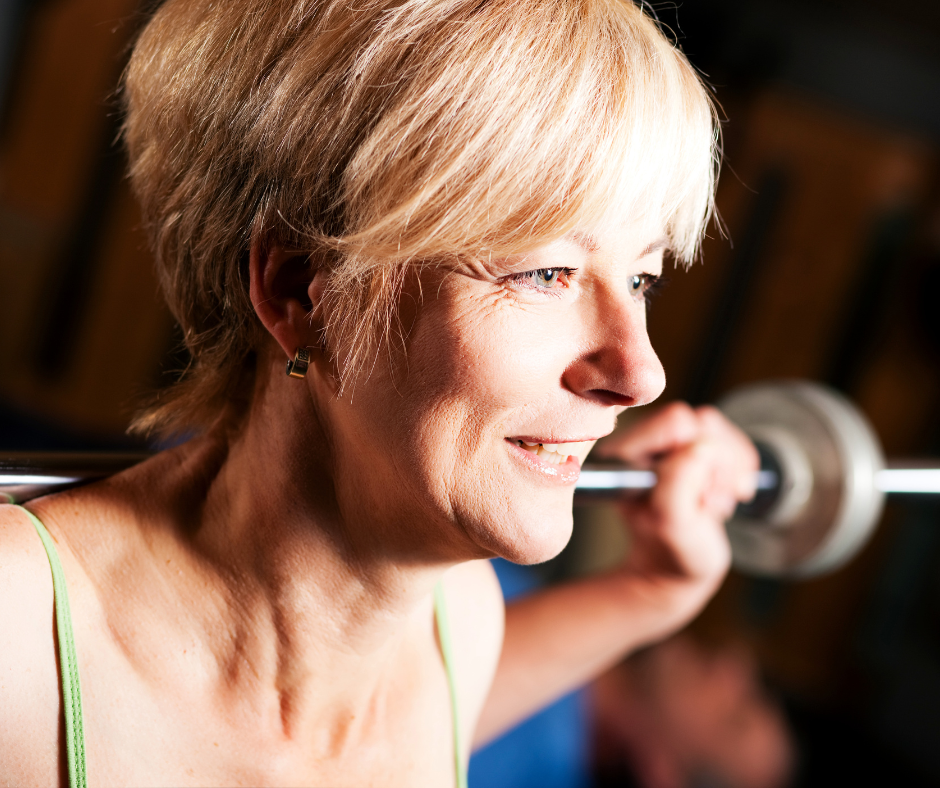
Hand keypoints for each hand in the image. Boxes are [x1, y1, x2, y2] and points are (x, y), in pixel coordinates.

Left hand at [593, 402, 758, 629]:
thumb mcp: (672, 524)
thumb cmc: (671, 553)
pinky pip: (728, 439)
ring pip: (717, 430)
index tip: (696, 493)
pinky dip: (738, 470)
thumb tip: (702, 445)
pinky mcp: (690, 448)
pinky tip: (723, 494)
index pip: (676, 421)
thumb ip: (680, 482)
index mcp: (622, 454)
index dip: (698, 456)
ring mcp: (667, 443)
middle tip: (707, 503)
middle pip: (701, 423)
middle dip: (717, 467)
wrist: (677, 570)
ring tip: (713, 503)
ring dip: (729, 471)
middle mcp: (641, 441)